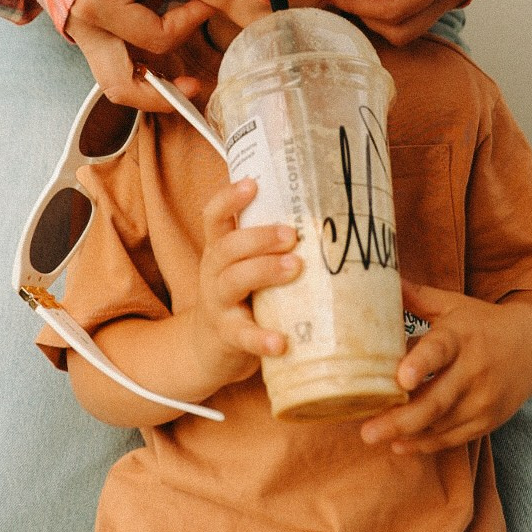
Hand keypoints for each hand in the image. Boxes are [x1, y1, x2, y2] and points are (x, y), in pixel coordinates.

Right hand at [65, 0, 218, 110]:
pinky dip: (140, 58)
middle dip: (160, 96)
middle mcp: (84, 29)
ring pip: (115, 79)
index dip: (190, 22)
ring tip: (183, 75)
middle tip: (195, 88)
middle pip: (121, 86)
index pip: (156, 35)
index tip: (208, 0)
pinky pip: (115, 57)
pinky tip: (164, 40)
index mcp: (95, 4)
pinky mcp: (87, 31)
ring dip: (150, 80)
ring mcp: (82, 34)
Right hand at [187, 179, 302, 392]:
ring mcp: (218, 304)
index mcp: (219, 249)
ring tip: (296, 267)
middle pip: (227, 247)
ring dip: (265, 271)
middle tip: (291, 234)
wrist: (209, 347)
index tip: (253, 184)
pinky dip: (262, 338)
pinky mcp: (228, 335)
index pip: (214, 216)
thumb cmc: (241, 295)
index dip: (229, 198)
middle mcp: (214, 272)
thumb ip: (266, 243)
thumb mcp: (242, 264)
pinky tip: (281, 341)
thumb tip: (322, 209)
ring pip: (234, 281)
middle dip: (259, 237)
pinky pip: (243, 335)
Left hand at [359, 280, 531, 454]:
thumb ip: (418, 297)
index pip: (440, 350)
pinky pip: (454, 437)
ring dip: (408, 434)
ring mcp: (483, 399)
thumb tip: (381, 278)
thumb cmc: (483, 324)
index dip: (421, 364)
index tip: (401, 378)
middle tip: (367, 431)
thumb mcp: (453, 305)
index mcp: (461, 336)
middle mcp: (474, 370)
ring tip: (375, 437)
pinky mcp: (488, 420)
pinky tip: (400, 445)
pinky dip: (427, 444)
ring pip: (442, 424)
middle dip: (401, 419)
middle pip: (436, 400)